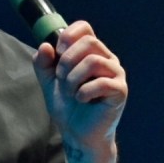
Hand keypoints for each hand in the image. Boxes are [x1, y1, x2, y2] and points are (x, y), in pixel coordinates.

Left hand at [32, 21, 126, 149]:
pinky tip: (81, 100)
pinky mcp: (120, 91)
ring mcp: (116, 74)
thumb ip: (43, 63)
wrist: (77, 134)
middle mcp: (107, 59)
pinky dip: (85, 91)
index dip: (68, 36)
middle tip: (61, 79)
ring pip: (94, 61)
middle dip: (67, 61)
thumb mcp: (49, 82)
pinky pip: (103, 82)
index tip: (58, 53)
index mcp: (91, 52)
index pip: (84, 28)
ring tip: (70, 92)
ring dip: (74, 78)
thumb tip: (45, 46)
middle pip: (89, 42)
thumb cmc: (67, 107)